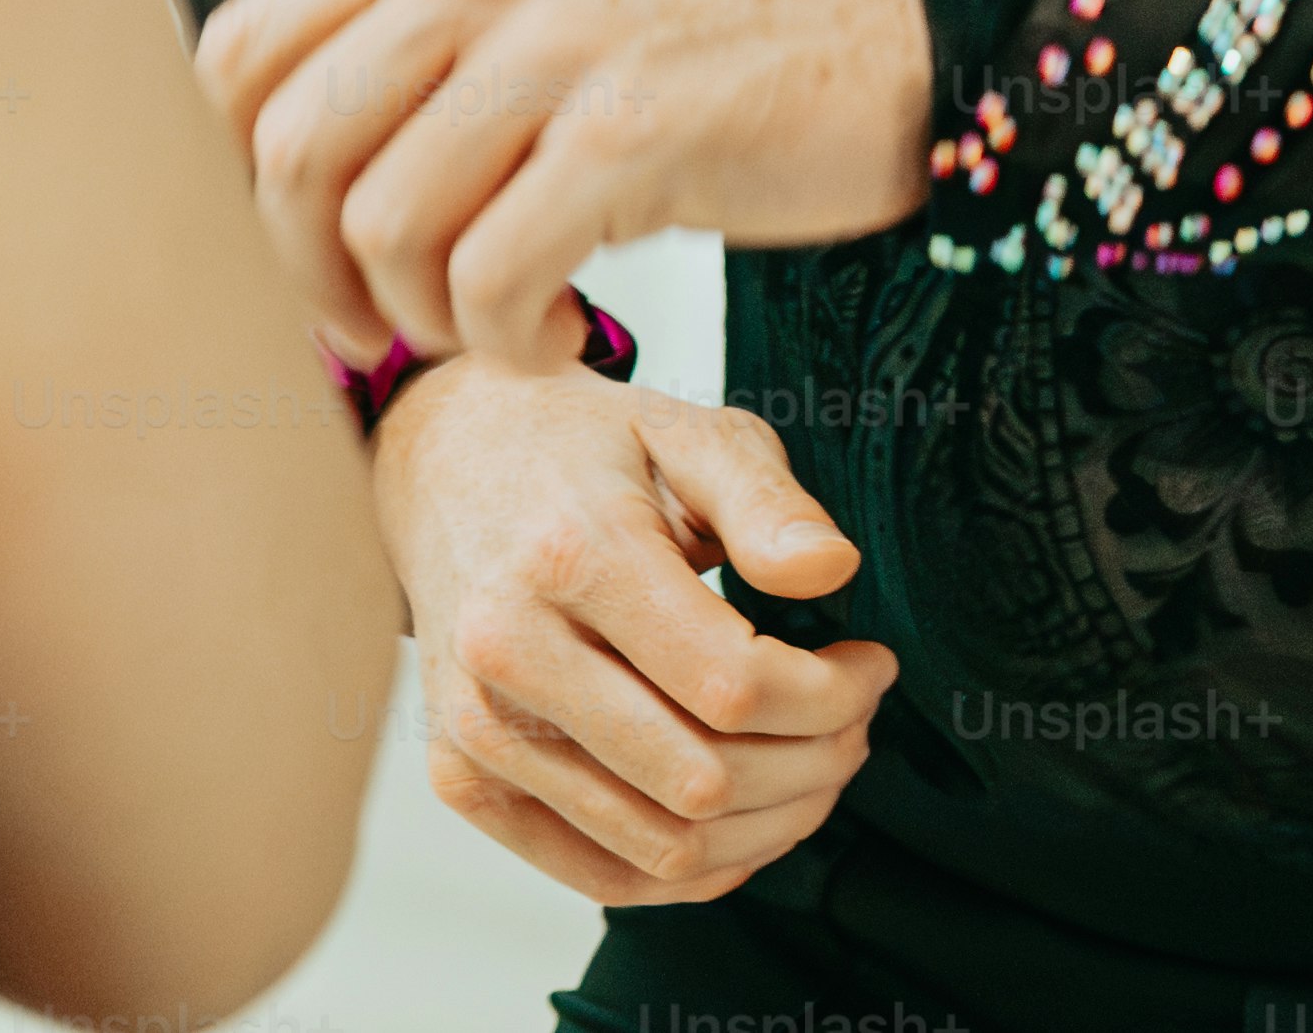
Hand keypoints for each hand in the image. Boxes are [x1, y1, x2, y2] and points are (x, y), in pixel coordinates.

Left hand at [196, 0, 925, 366]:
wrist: (900, 21)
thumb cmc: (700, 30)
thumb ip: (406, 41)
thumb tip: (257, 176)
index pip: (236, 54)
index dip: (230, 181)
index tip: (294, 246)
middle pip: (286, 150)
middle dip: (306, 275)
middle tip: (374, 321)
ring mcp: (558, 41)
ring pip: (382, 226)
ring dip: (421, 318)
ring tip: (492, 321)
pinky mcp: (635, 132)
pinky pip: (491, 279)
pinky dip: (507, 343)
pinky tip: (557, 334)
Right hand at [368, 357, 894, 906]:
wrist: (441, 466)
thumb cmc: (580, 453)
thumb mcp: (685, 435)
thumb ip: (764, 500)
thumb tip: (832, 571)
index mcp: (567, 555)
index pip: (732, 685)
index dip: (833, 695)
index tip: (871, 664)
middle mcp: (506, 652)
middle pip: (706, 780)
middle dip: (816, 762)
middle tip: (854, 717)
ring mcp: (475, 729)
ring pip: (667, 846)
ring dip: (771, 823)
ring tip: (810, 759)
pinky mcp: (465, 780)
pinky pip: (609, 877)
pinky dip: (700, 867)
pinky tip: (745, 809)